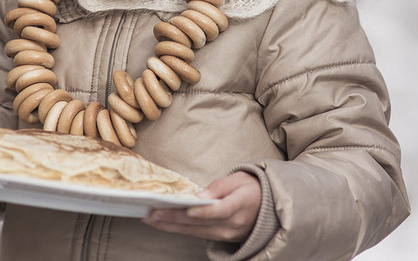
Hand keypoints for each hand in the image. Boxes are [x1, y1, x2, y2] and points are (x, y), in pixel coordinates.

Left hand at [143, 171, 260, 242]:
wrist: (267, 208)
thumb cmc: (251, 188)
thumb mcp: (239, 179)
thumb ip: (220, 186)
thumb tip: (201, 195)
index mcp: (241, 204)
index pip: (221, 210)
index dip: (204, 212)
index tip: (187, 209)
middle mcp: (233, 224)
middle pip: (200, 223)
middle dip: (173, 218)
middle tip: (151, 213)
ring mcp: (226, 234)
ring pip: (194, 231)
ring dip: (170, 225)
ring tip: (150, 218)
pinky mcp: (220, 238)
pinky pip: (196, 234)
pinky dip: (178, 229)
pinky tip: (163, 224)